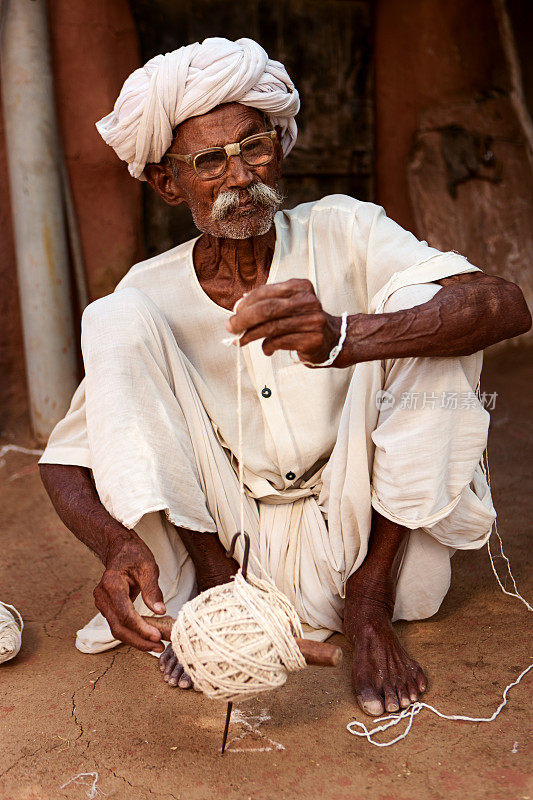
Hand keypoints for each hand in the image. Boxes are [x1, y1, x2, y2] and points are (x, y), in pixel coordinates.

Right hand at [93, 534, 165, 651]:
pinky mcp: (106, 608)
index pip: (125, 615)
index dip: (141, 629)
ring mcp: (102, 603)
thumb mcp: (148, 567)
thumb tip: (160, 611)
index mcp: (112, 585)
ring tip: (157, 646)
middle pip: (119, 628)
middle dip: (139, 641)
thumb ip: (152, 589)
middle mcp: (102, 597)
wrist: (119, 548)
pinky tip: (148, 636)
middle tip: (159, 647)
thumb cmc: (134, 554)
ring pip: (117, 629)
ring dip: (136, 640)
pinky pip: (118, 624)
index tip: (158, 637)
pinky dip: (132, 633)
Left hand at [226, 279, 341, 365]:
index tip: (234, 312)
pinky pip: (280, 342)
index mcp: (300, 286)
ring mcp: (312, 320)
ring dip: (250, 335)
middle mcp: (308, 301)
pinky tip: (266, 349)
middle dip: (244, 319)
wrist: (332, 339)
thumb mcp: (288, 305)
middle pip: (267, 309)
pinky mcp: (312, 339)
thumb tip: (238, 307)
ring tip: (240, 341)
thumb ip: (267, 302)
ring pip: (271, 327)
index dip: (246, 302)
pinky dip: (267, 346)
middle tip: (230, 328)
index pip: (267, 292)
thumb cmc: (302, 321)